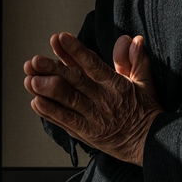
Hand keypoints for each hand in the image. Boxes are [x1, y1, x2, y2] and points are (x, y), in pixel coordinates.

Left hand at [22, 32, 161, 164]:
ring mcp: (94, 118)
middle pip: (75, 82)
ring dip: (47, 91)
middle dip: (53, 69)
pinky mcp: (87, 134)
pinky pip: (66, 122)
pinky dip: (51, 113)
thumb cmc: (146, 111)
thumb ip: (136, 59)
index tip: (60, 38)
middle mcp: (103, 101)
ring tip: (30, 80)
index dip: (76, 51)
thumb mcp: (145, 82)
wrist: (151, 143)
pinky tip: (36, 103)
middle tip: (35, 60)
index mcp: (116, 85)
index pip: (93, 65)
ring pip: (68, 102)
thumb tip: (133, 39)